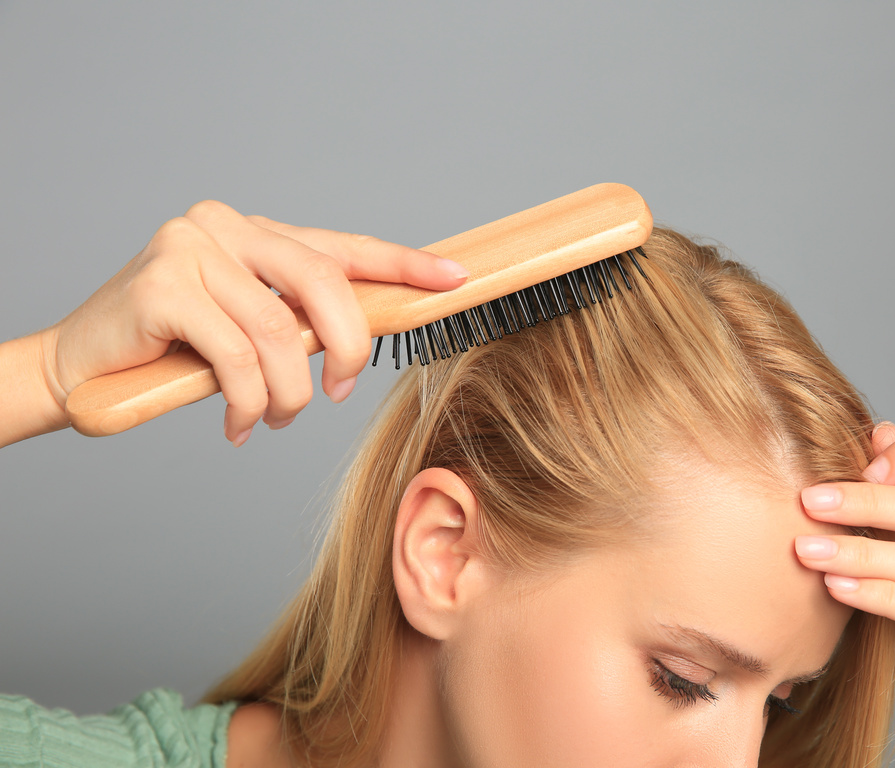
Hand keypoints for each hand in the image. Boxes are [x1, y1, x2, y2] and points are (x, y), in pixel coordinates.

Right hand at [43, 200, 467, 444]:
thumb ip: (301, 322)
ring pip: (280, 335)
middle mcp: (226, 225)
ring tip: (272, 418)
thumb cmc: (178, 352)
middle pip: (324, 283)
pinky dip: (248, 403)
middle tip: (339, 392)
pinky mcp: (161, 284)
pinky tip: (236, 423)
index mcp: (256, 232)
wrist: (83, 367)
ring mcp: (190, 247)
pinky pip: (238, 358)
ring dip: (288, 394)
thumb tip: (361, 341)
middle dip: (348, 348)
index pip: (344, 246)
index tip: (454, 278)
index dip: (402, 265)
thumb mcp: (252, 332)